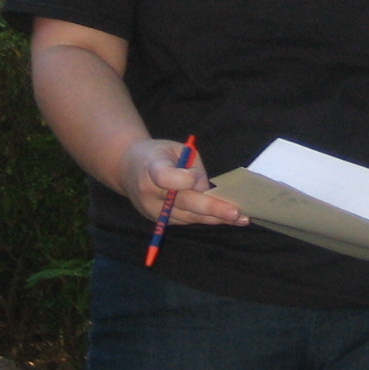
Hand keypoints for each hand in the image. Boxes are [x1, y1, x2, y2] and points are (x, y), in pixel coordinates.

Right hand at [120, 137, 246, 227]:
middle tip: (236, 213)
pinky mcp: (158, 220)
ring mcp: (153, 211)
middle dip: (212, 208)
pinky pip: (186, 220)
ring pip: (189, 216)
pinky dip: (207, 219)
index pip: (165, 177)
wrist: (127, 169)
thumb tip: (207, 190)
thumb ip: (192, 166)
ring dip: (215, 218)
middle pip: (183, 203)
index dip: (183, 179)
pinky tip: (226, 218)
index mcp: (151, 167)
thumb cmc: (157, 155)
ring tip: (241, 219)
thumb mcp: (174, 148)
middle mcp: (149, 193)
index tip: (196, 175)